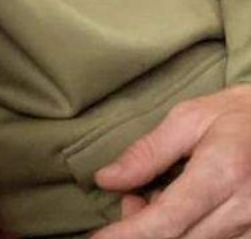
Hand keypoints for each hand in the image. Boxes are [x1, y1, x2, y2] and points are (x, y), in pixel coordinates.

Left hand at [92, 86, 250, 237]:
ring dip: (165, 234)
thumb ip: (148, 152)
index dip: (130, 234)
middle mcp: (242, 209)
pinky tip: (178, 213)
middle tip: (129, 199)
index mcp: (221, 173)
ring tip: (153, 200)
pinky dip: (189, 235)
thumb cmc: (236, 116)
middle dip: (141, 230)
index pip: (167, 219)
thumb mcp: (189, 119)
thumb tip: (106, 179)